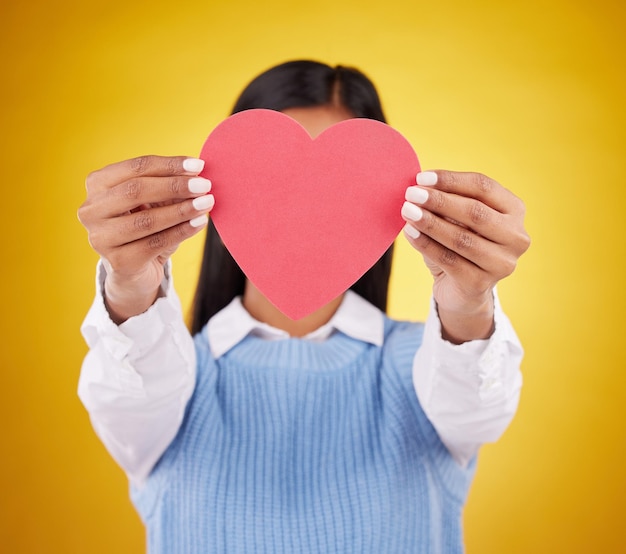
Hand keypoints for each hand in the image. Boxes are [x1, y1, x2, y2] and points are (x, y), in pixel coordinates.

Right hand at [77, 155, 213, 322]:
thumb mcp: (155, 203)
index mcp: (97, 184)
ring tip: (206, 203)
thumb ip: (170, 187)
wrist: (136, 271)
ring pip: (146, 220)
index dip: (168, 165)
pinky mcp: (118, 262)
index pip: (135, 168)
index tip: (198, 165)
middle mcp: (91, 210)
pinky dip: (181, 231)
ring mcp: (101, 237)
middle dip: (175, 186)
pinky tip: (200, 223)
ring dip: (181, 210)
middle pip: (136, 190)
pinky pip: (155, 243)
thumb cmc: (146, 228)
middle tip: (205, 185)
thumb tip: (197, 173)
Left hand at [401, 170, 529, 342]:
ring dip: (430, 222)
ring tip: (407, 211)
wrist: (461, 290)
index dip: (451, 180)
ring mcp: (502, 263)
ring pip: (461, 238)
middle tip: (411, 193)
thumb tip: (420, 187)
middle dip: (439, 201)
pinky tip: (409, 233)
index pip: (483, 187)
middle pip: (475, 212)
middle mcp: (516, 237)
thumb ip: (446, 203)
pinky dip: (426, 244)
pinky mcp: (481, 284)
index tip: (421, 177)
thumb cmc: (459, 245)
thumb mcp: (457, 219)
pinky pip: (448, 259)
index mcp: (514, 210)